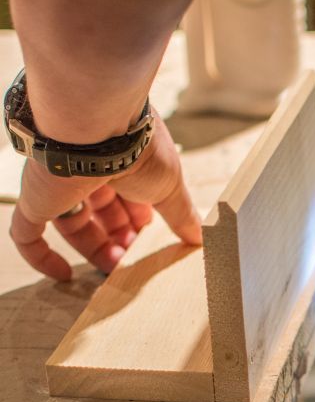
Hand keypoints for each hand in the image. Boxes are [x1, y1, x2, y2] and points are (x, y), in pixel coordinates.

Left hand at [9, 111, 200, 280]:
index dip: (137, 222)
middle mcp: (87, 170)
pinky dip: (42, 258)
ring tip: (113, 265)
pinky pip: (27, 235)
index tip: (148, 239)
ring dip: (93, 250)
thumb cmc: (138, 148)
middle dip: (118, 238)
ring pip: (72, 225)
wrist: (96, 126)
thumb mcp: (171, 186)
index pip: (125, 197)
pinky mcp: (35, 200)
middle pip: (100, 213)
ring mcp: (58, 185)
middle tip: (132, 256)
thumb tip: (199, 237)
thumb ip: (182, 214)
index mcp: (119, 161)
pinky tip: (61, 275)